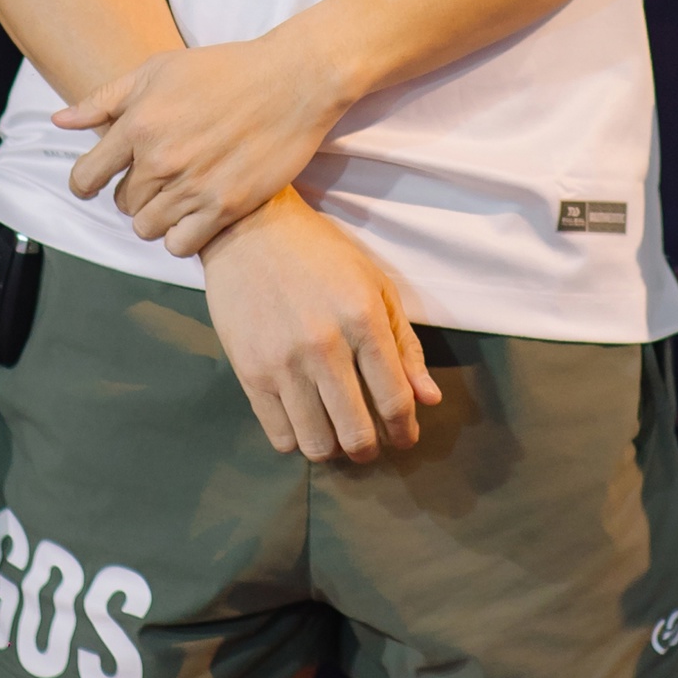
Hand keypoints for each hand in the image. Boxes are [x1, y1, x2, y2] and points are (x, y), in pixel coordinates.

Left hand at [55, 31, 347, 255]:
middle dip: (134, 192)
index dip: (87, 183)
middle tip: (160, 174)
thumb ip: (105, 99)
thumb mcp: (158, 70)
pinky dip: (182, 235)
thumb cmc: (223, 69)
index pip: (87, 177)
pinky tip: (196, 212)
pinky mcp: (226, 206)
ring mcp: (194, 185)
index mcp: (139, 123)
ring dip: (157, 216)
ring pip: (147, 228)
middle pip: (122, 203)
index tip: (99, 182)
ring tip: (178, 194)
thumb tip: (59, 121)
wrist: (292, 79)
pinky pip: (181, 245)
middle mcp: (161, 158)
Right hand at [200, 188, 440, 463]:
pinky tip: (302, 419)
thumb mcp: (375, 285)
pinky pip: (280, 435)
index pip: (395, 400)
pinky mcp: (249, 372)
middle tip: (368, 442)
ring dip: (332, 448)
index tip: (404, 437)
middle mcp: (325, 346)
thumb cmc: (320, 254)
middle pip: (356, 434)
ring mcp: (283, 362)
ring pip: (317, 445)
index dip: (404, 430)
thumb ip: (404, 345)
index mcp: (363, 319)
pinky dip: (297, 439)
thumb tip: (428, 400)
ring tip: (334, 430)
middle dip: (370, 449)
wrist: (250, 228)